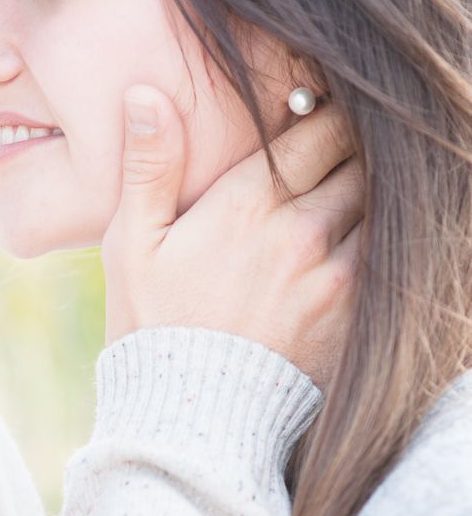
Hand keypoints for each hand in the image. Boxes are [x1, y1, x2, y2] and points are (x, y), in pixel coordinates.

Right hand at [102, 85, 363, 387]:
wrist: (191, 422)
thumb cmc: (152, 330)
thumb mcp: (130, 247)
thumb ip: (148, 167)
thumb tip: (146, 93)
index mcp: (247, 204)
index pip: (316, 125)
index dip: (323, 109)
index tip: (317, 109)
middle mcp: (301, 230)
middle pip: (357, 157)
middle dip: (350, 146)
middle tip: (335, 148)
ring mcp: (334, 273)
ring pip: (378, 202)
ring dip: (368, 191)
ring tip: (346, 193)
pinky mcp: (353, 313)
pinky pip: (385, 254)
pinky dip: (378, 237)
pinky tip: (355, 240)